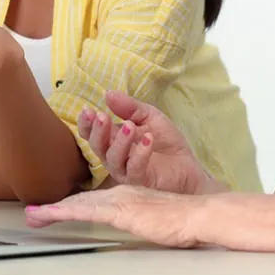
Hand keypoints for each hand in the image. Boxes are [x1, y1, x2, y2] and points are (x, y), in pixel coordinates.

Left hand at [25, 184, 205, 247]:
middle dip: (54, 208)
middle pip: (79, 202)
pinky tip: (52, 214)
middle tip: (31, 214)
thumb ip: (140, 217)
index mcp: (124, 195)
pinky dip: (66, 212)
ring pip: (78, 206)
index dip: (69, 206)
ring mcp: (118, 202)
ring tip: (32, 215)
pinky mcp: (120, 211)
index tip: (50, 212)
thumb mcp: (153, 217)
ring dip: (53, 211)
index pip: (91, 202)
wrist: (195, 213)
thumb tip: (135, 221)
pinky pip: (87, 212)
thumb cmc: (180, 218)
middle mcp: (117, 194)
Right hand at [82, 90, 222, 194]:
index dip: (86, 124)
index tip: (88, 110)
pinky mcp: (141, 181)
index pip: (91, 133)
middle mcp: (115, 156)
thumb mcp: (149, 117)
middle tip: (102, 116)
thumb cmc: (166, 143)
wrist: (189, 166)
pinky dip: (140, 153)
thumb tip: (108, 93)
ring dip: (120, 141)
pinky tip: (148, 139)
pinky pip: (134, 169)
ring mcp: (126, 170)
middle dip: (97, 131)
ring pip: (113, 159)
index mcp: (113, 139)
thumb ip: (129, 107)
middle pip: (97, 146)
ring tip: (130, 126)